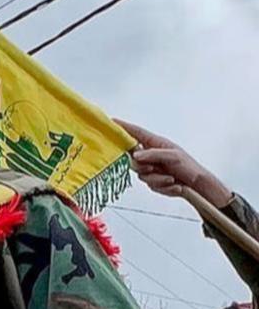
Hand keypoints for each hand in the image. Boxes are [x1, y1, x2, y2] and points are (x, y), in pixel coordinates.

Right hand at [115, 119, 232, 206]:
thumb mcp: (172, 156)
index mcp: (156, 144)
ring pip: (141, 174)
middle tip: (155, 168)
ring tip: (170, 178)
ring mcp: (152, 168)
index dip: (123, 127)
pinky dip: (162, 186)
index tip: (111, 122)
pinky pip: (149, 184)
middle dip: (144, 166)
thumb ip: (152, 154)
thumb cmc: (189, 167)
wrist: (197, 186)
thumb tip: (135, 155)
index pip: (136, 133)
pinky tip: (173, 184)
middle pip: (133, 159)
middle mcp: (151, 155)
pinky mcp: (154, 180)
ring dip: (156, 179)